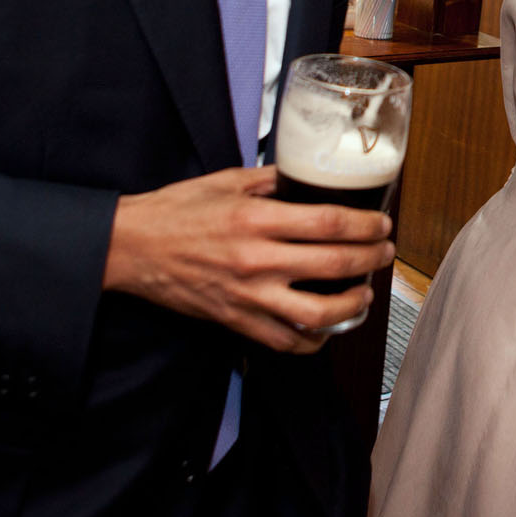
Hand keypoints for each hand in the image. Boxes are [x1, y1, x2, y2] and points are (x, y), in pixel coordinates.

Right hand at [103, 166, 394, 353]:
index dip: (364, 225)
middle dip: (369, 259)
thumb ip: (273, 180)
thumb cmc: (176, 211)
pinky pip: (283, 340)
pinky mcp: (235, 321)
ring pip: (315, 312)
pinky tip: (326, 327)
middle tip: (384, 252)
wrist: (130, 247)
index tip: (381, 225)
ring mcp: (246, 296)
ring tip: (364, 292)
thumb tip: (309, 176)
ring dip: (351, 304)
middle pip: (332, 264)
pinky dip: (312, 339)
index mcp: (256, 220)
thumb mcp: (227, 181)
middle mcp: (256, 260)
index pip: (328, 223)